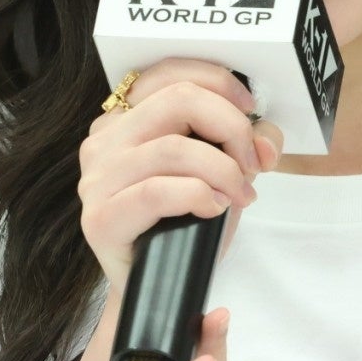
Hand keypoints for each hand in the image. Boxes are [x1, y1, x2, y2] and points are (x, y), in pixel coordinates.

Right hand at [77, 58, 284, 288]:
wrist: (158, 288)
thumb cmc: (186, 223)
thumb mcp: (224, 171)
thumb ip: (249, 144)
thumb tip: (265, 142)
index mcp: (125, 118)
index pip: (168, 71)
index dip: (219, 82)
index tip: (251, 109)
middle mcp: (104, 140)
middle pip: (179, 100)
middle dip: (231, 128)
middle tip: (252, 163)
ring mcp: (96, 179)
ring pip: (174, 148)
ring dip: (223, 170)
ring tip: (239, 194)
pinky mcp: (100, 218)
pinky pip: (157, 191)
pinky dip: (197, 195)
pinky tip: (213, 208)